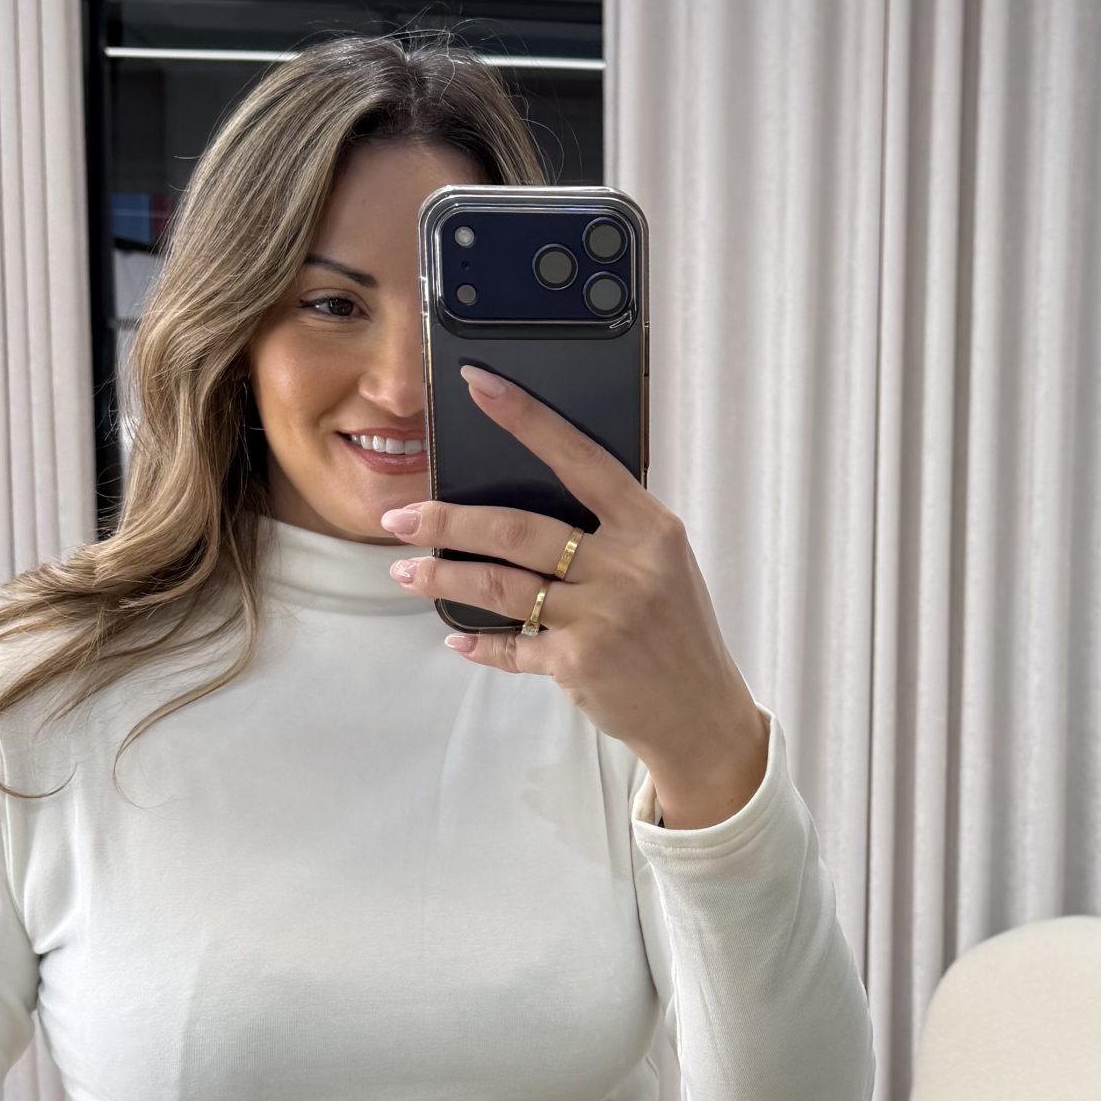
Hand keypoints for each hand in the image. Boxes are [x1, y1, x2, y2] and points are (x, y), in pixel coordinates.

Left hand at [379, 365, 769, 824]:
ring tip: (404, 570)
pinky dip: (480, 642)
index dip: (525, 419)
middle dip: (449, 521)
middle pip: (519, 529)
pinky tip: (457, 636)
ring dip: (444, 577)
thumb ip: (611, 532)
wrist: (700, 714)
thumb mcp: (663, 566)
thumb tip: (526, 499)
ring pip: (502, 586)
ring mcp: (604, 617)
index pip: (579, 458)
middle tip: (400, 516)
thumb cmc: (674, 633)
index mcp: (650, 528)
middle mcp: (628, 567)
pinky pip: (513, 646)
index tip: (477, 385)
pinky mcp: (580, 664)